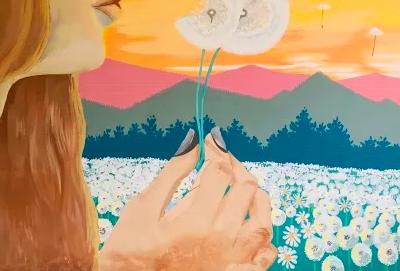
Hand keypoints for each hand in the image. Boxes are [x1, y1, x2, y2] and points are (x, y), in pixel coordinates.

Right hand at [99, 129, 276, 270]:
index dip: (216, 150)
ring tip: (240, 187)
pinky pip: (267, 252)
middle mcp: (221, 239)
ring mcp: (234, 259)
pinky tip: (249, 222)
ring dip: (255, 197)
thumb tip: (193, 142)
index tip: (211, 141)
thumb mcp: (143, 208)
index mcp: (196, 221)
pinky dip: (264, 235)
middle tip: (221, 160)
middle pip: (246, 189)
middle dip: (234, 166)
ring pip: (263, 220)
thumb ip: (172, 174)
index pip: (219, 172)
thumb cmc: (132, 252)